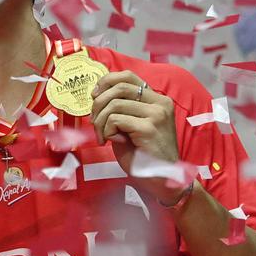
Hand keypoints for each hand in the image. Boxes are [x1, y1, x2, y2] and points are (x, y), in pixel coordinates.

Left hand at [90, 71, 183, 203]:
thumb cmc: (144, 155)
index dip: (106, 81)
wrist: (162, 180)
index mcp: (157, 100)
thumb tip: (96, 96)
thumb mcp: (131, 126)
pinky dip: (106, 131)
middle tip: (93, 121)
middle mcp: (160, 103)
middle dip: (98, 103)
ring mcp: (156, 114)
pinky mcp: (149, 128)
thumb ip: (121, 109)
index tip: (94, 96)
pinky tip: (110, 142)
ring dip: (100, 121)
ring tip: (101, 136)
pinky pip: (115, 120)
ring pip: (114, 104)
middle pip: (118, 87)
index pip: (128, 76)